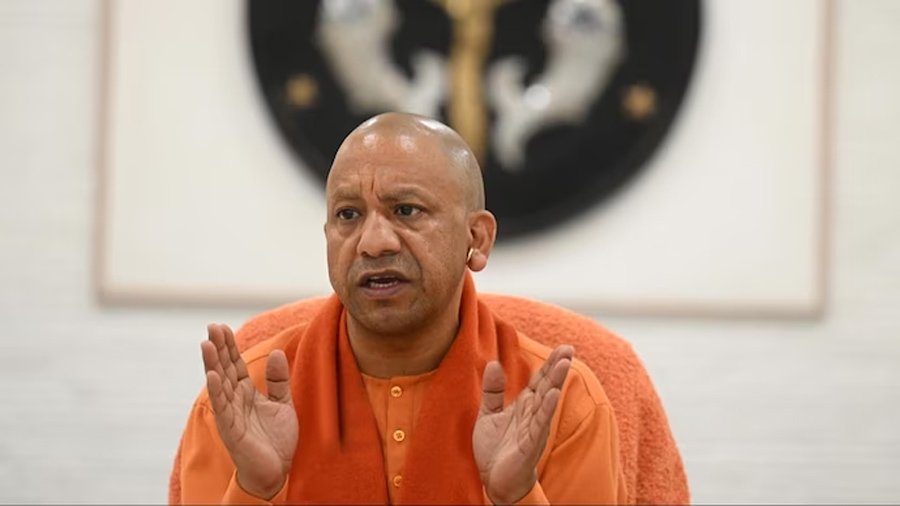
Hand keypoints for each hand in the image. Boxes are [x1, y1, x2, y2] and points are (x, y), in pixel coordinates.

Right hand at [201, 324, 297, 498]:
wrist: (277, 471)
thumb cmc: (277, 440)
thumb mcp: (283, 404)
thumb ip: (278, 379)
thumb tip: (276, 352)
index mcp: (246, 393)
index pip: (234, 364)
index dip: (228, 346)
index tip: (221, 327)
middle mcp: (235, 401)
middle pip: (224, 369)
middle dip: (218, 348)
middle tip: (211, 326)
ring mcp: (231, 414)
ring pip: (219, 385)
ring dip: (212, 364)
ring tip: (206, 344)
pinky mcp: (232, 430)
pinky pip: (223, 407)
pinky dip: (217, 391)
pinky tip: (212, 375)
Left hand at [473, 345, 573, 503]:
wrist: (494, 481)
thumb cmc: (496, 449)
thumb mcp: (488, 414)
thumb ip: (493, 391)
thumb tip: (494, 364)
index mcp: (524, 406)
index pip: (539, 381)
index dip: (550, 364)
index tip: (563, 347)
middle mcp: (532, 415)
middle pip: (546, 387)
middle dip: (557, 368)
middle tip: (569, 349)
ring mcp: (533, 429)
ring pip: (546, 402)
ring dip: (555, 383)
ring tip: (564, 364)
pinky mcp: (529, 445)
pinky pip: (539, 424)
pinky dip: (546, 409)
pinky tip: (552, 394)